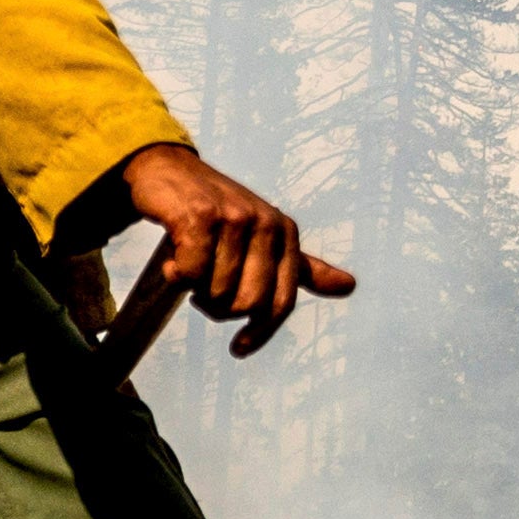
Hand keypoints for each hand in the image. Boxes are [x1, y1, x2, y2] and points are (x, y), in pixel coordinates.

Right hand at [114, 142, 356, 354]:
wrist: (169, 171)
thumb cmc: (217, 211)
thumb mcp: (265, 237)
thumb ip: (303, 267)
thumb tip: (350, 286)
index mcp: (286, 233)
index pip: (282, 302)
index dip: (261, 332)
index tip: (239, 348)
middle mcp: (267, 222)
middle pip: (248, 304)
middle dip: (219, 309)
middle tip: (201, 292)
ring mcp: (235, 217)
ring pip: (216, 292)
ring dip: (194, 289)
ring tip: (186, 266)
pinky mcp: (200, 216)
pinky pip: (190, 274)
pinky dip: (175, 274)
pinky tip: (172, 258)